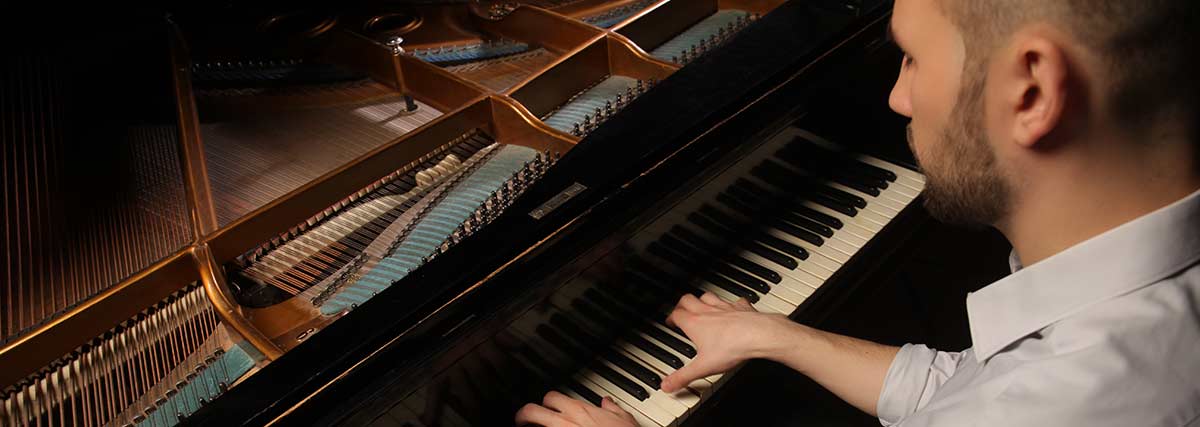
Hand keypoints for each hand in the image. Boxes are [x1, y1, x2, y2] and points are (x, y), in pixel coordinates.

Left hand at [515, 391, 636, 426]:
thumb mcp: (624, 419)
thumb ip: (612, 409)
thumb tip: (608, 402)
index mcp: (579, 411)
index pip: (551, 398)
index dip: (545, 402)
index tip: (545, 407)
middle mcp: (565, 423)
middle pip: (531, 411)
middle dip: (523, 415)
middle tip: (522, 421)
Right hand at [660, 292, 790, 392]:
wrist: (759, 335)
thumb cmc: (732, 347)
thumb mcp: (703, 367)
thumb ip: (683, 376)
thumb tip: (667, 385)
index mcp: (695, 323)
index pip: (676, 315)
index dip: (671, 318)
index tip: (670, 322)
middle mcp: (707, 311)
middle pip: (688, 300)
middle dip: (682, 304)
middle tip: (681, 310)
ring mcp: (725, 307)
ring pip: (707, 296)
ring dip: (702, 299)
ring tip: (701, 305)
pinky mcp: (741, 307)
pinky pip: (733, 300)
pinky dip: (730, 303)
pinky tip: (732, 307)